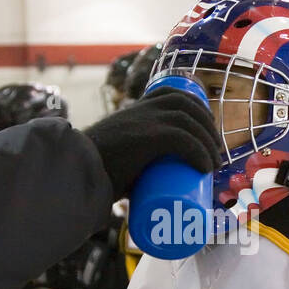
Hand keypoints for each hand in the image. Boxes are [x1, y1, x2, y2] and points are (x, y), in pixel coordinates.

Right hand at [82, 88, 221, 198]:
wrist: (73, 173)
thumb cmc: (89, 173)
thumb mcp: (112, 158)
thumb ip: (125, 167)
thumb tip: (135, 194)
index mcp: (133, 110)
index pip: (171, 94)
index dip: (194, 107)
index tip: (205, 128)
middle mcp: (141, 109)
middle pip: (187, 105)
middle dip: (207, 125)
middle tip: (214, 151)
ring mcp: (144, 121)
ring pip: (190, 121)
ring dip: (208, 141)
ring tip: (213, 164)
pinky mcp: (147, 137)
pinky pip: (184, 138)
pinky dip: (199, 152)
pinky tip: (206, 168)